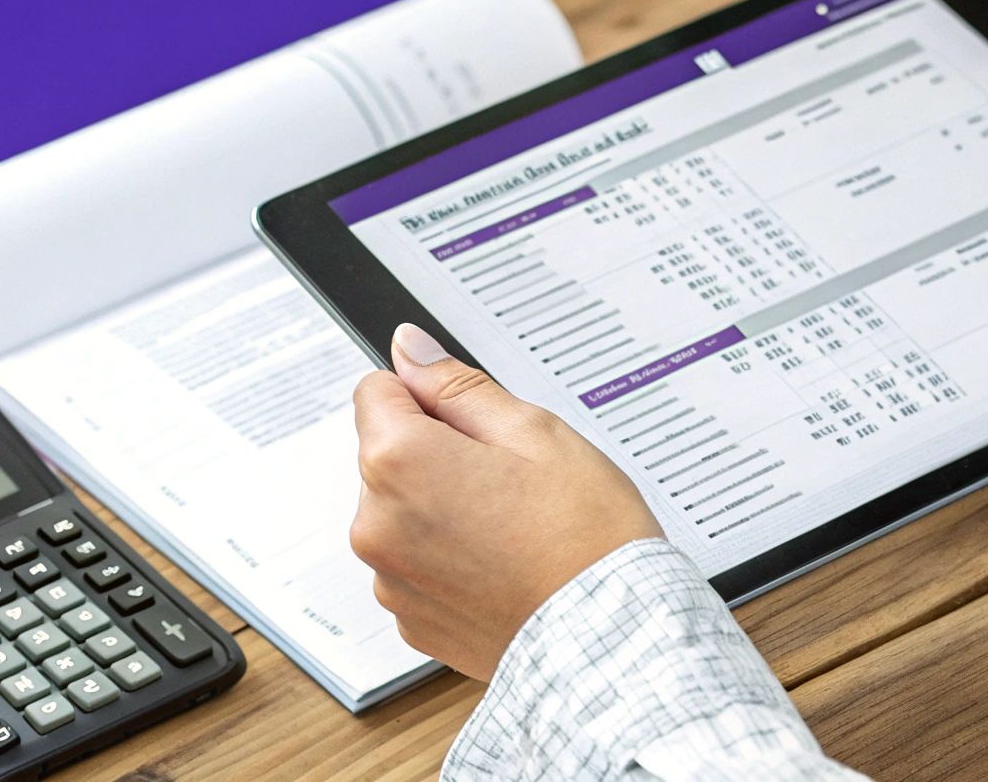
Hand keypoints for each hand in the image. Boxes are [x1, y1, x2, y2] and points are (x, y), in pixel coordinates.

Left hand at [350, 323, 662, 679]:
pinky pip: (416, 567)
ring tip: (511, 528)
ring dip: (440, 510)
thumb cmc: (584, 536)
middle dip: (436, 455)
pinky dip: (448, 562)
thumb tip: (408, 350)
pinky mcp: (410, 620)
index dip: (431, 398)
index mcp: (398, 462)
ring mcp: (389, 580)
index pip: (377, 390)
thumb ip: (457, 386)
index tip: (476, 424)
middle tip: (509, 479)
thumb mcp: (533, 431)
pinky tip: (502, 567)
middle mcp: (376, 524)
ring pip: (403, 513)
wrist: (612, 637)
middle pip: (388, 456)